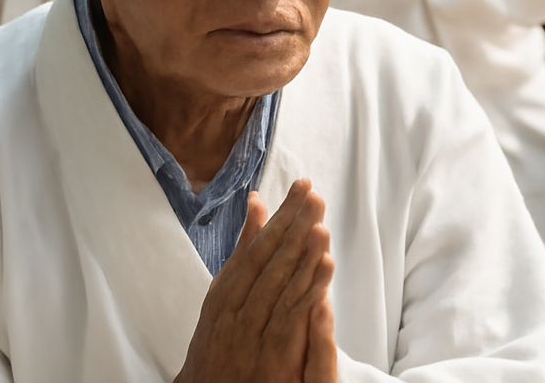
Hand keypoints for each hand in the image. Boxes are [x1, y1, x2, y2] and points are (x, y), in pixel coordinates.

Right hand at [175, 179, 336, 382]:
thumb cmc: (218, 344)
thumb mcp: (223, 294)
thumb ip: (243, 248)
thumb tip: (257, 202)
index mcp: (225, 293)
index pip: (257, 246)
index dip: (281, 215)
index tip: (302, 187)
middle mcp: (236, 309)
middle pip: (269, 259)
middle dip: (294, 224)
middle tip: (315, 194)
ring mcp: (251, 333)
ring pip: (279, 284)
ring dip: (302, 251)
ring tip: (321, 222)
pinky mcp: (269, 357)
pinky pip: (290, 317)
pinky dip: (309, 289)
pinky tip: (326, 266)